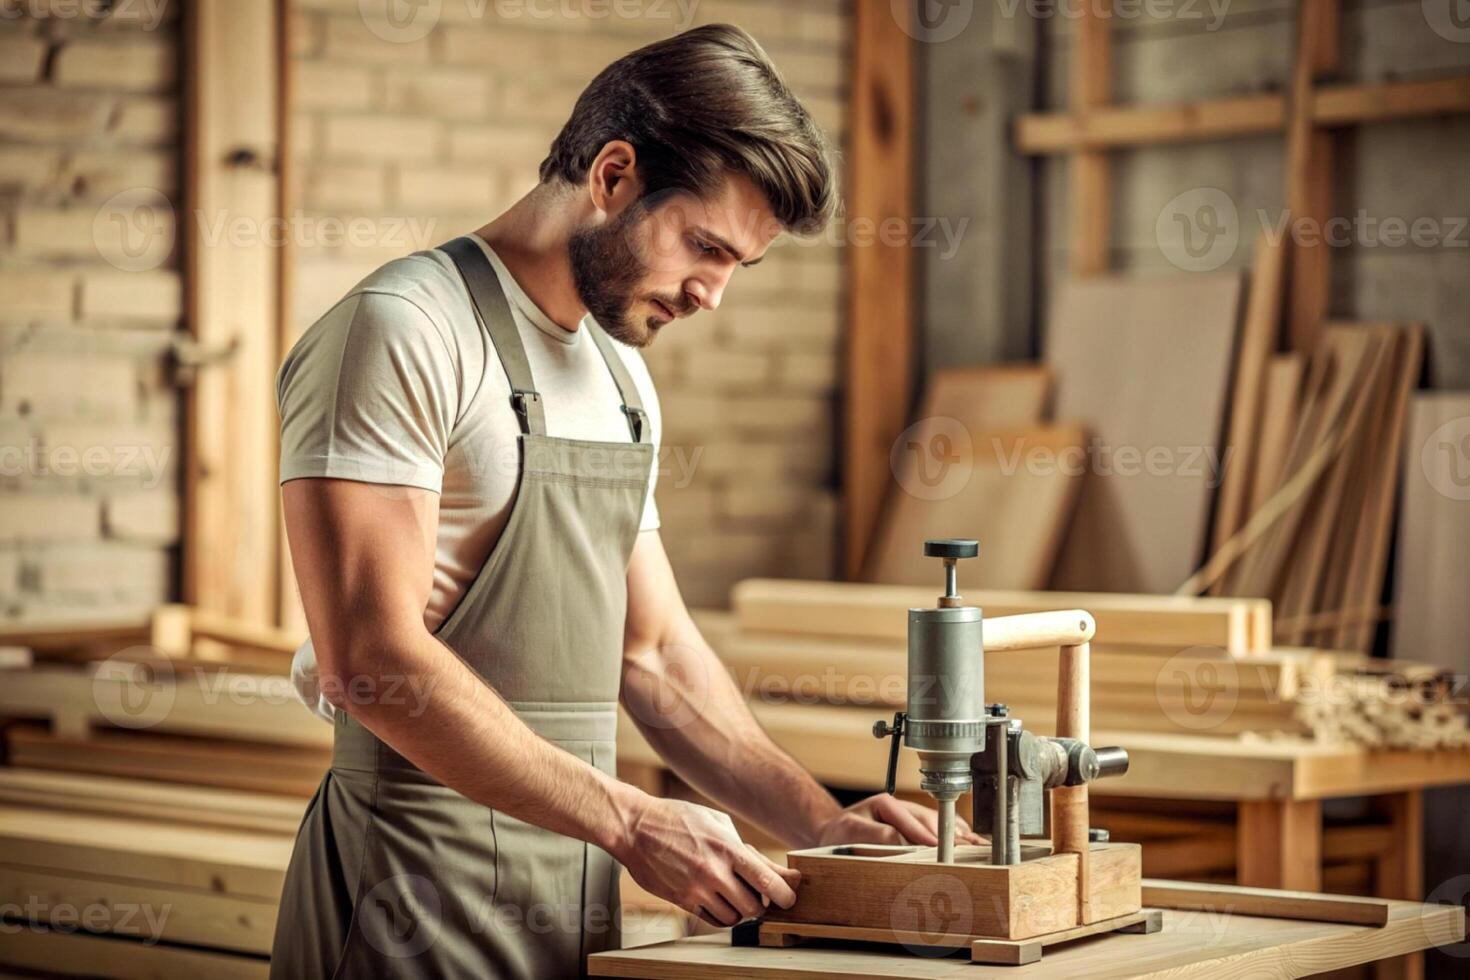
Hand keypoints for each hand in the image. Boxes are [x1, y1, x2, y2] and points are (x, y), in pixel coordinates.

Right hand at [617, 796, 800, 927]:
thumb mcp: (717, 823)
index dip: (784, 894)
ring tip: (735, 895)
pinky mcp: (681, 900)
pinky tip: (720, 901)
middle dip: (761, 905)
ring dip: (740, 911)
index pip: (767, 880)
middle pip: (753, 907)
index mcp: (727, 847)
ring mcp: (696, 888)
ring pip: (734, 918)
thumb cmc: (679, 819)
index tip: (788, 898)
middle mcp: (713, 871)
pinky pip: (712, 920)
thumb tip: (777, 870)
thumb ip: (748, 850)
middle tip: (759, 896)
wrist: (635, 827)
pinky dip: (722, 916)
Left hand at [815, 794, 984, 847]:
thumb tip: (901, 841)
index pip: (912, 821)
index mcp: (887, 804)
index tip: (939, 848)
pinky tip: (972, 844)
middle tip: (965, 851)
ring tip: (977, 849)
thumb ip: (874, 834)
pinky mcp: (921, 826)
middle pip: (932, 821)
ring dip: (958, 836)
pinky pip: (943, 828)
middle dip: (948, 836)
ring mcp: (915, 816)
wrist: (836, 832)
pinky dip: (958, 836)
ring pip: (941, 822)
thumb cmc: (841, 832)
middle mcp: (905, 808)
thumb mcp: (851, 830)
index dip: (927, 835)